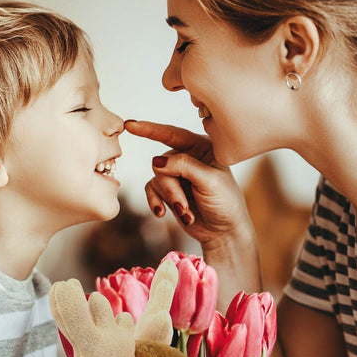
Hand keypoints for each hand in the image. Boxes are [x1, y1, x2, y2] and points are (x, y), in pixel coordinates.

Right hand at [125, 120, 250, 246]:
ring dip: (169, 198)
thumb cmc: (225, 202)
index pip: (172, 134)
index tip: (130, 125)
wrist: (223, 231)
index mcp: (201, 147)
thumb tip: (156, 161)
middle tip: (183, 207)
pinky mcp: (168, 190)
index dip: (150, 129)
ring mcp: (176, 174)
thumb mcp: (209, 181)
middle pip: (161, 164)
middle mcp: (187, 157)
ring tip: (185, 214)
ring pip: (157, 179)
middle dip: (171, 188)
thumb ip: (184, 166)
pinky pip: (151, 191)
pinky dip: (156, 202)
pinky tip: (163, 213)